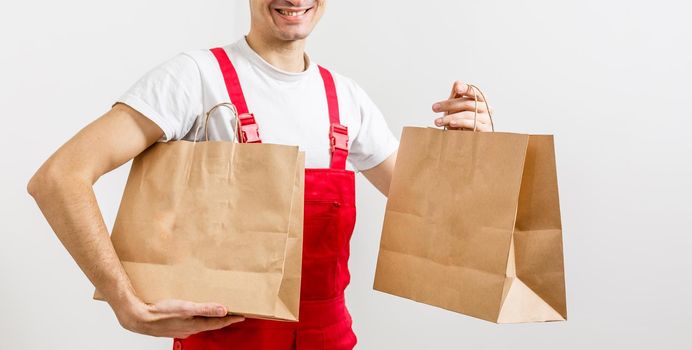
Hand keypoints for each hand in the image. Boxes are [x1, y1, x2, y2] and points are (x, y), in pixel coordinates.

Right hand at [112, 297, 244, 338]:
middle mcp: (190, 328)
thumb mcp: (185, 308)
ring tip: (216, 310)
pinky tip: (194, 311)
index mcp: (195, 325)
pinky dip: (197, 316)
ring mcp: (182, 328)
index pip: (218, 322)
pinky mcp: (174, 325)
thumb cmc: (160, 314)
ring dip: (209, 317)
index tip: (242, 316)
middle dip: (222, 319)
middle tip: (233, 313)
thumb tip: (223, 309)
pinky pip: (190, 321)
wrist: (138, 318)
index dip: (231, 319)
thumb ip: (205, 309)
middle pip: (211, 324)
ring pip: (200, 323)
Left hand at [432, 81, 493, 131]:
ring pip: (467, 115)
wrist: (466, 139)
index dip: (466, 89)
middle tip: (434, 108)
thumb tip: (458, 82)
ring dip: (450, 117)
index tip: (457, 89)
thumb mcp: (456, 107)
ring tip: (438, 121)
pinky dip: (460, 123)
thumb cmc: (461, 119)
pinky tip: (450, 124)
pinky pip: (472, 125)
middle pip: (467, 103)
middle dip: (449, 105)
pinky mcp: (484, 130)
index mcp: (481, 99)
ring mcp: (486, 119)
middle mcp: (487, 108)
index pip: (475, 91)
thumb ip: (457, 95)